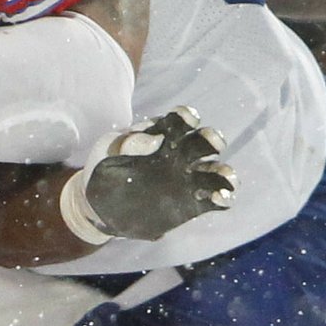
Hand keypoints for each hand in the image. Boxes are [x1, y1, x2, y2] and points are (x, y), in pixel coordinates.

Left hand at [64, 108, 237, 243]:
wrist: (99, 207)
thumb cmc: (105, 170)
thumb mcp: (108, 152)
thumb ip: (128, 143)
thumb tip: (154, 140)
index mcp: (161, 136)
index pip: (179, 121)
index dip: (187, 117)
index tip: (189, 119)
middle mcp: (181, 155)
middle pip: (204, 142)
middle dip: (212, 139)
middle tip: (214, 143)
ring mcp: (188, 180)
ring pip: (216, 171)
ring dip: (224, 172)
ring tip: (226, 178)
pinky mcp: (192, 204)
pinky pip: (213, 199)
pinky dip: (222, 197)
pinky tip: (221, 198)